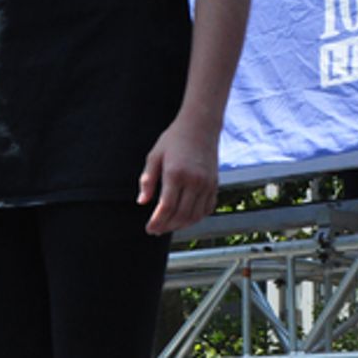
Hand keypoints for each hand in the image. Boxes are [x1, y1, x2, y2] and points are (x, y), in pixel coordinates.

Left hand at [137, 116, 219, 234]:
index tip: (149, 229)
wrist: (200, 127)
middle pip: (181, 215)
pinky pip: (207, 208)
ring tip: (169, 226)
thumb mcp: (154, 156)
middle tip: (156, 230)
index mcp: (175, 174)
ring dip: (182, 225)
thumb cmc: (174, 139)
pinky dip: (196, 218)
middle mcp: (194, 181)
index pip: (166, 207)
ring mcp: (207, 184)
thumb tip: (142, 201)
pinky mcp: (215, 185)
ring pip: (195, 215)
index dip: (157, 221)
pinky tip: (185, 219)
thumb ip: (148, 180)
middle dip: (167, 226)